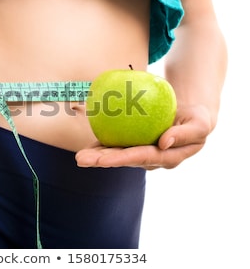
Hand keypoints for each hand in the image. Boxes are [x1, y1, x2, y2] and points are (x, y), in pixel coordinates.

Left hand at [75, 105, 213, 169]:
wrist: (190, 117)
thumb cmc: (196, 119)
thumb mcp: (199, 124)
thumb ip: (185, 134)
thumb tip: (164, 143)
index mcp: (167, 158)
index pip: (142, 157)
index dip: (123, 158)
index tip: (104, 159)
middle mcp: (151, 159)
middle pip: (124, 159)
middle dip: (102, 161)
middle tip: (82, 159)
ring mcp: (141, 153)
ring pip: (117, 155)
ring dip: (97, 156)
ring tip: (79, 157)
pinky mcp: (134, 146)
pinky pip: (116, 146)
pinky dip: (101, 146)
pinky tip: (85, 147)